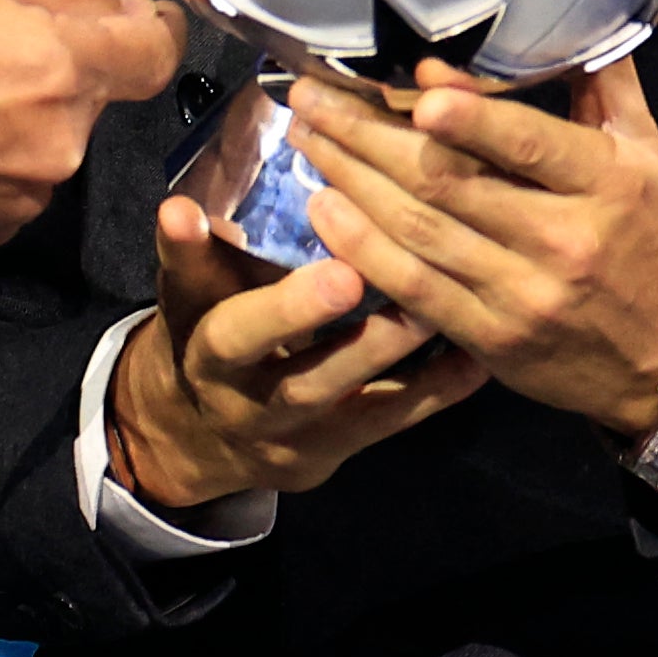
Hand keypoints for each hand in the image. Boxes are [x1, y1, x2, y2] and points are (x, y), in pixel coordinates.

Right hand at [0, 0, 178, 248]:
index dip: (149, 26)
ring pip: (57, 135)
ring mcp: (24, 193)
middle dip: (64, 60)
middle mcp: (57, 141)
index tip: (131, 17)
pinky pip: (20, 176)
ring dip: (27, 108)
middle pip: (98, 90)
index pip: (158, 51)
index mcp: (58, 66)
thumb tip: (111, 0)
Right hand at [106, 191, 486, 509]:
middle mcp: (256, 405)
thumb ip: (191, 252)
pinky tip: (479, 354)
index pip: (234, 331)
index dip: (273, 303)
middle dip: (349, 332)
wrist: (203, 435)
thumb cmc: (205, 332)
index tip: (323, 266)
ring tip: (440, 303)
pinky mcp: (341, 448)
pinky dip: (439, 388)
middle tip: (370, 273)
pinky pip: (394, 421)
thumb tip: (179, 208)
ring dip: (402, 352)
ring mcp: (303, 435)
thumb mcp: (188, 297)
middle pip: (304, 376)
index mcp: (212, 357)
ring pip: (358, 402)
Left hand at [287, 61, 657, 438]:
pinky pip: (415, 290)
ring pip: (421, 231)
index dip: (470, 119)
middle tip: (314, 95)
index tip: (414, 88)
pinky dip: (362, 249)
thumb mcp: (647, 155)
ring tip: (307, 136)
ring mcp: (524, 295)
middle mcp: (565, 240)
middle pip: (451, 182)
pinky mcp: (492, 341)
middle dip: (369, 135)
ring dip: (352, 181)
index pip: (530, 144)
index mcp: (608, 183)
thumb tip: (551, 15)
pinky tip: (323, 210)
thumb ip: (599, 85)